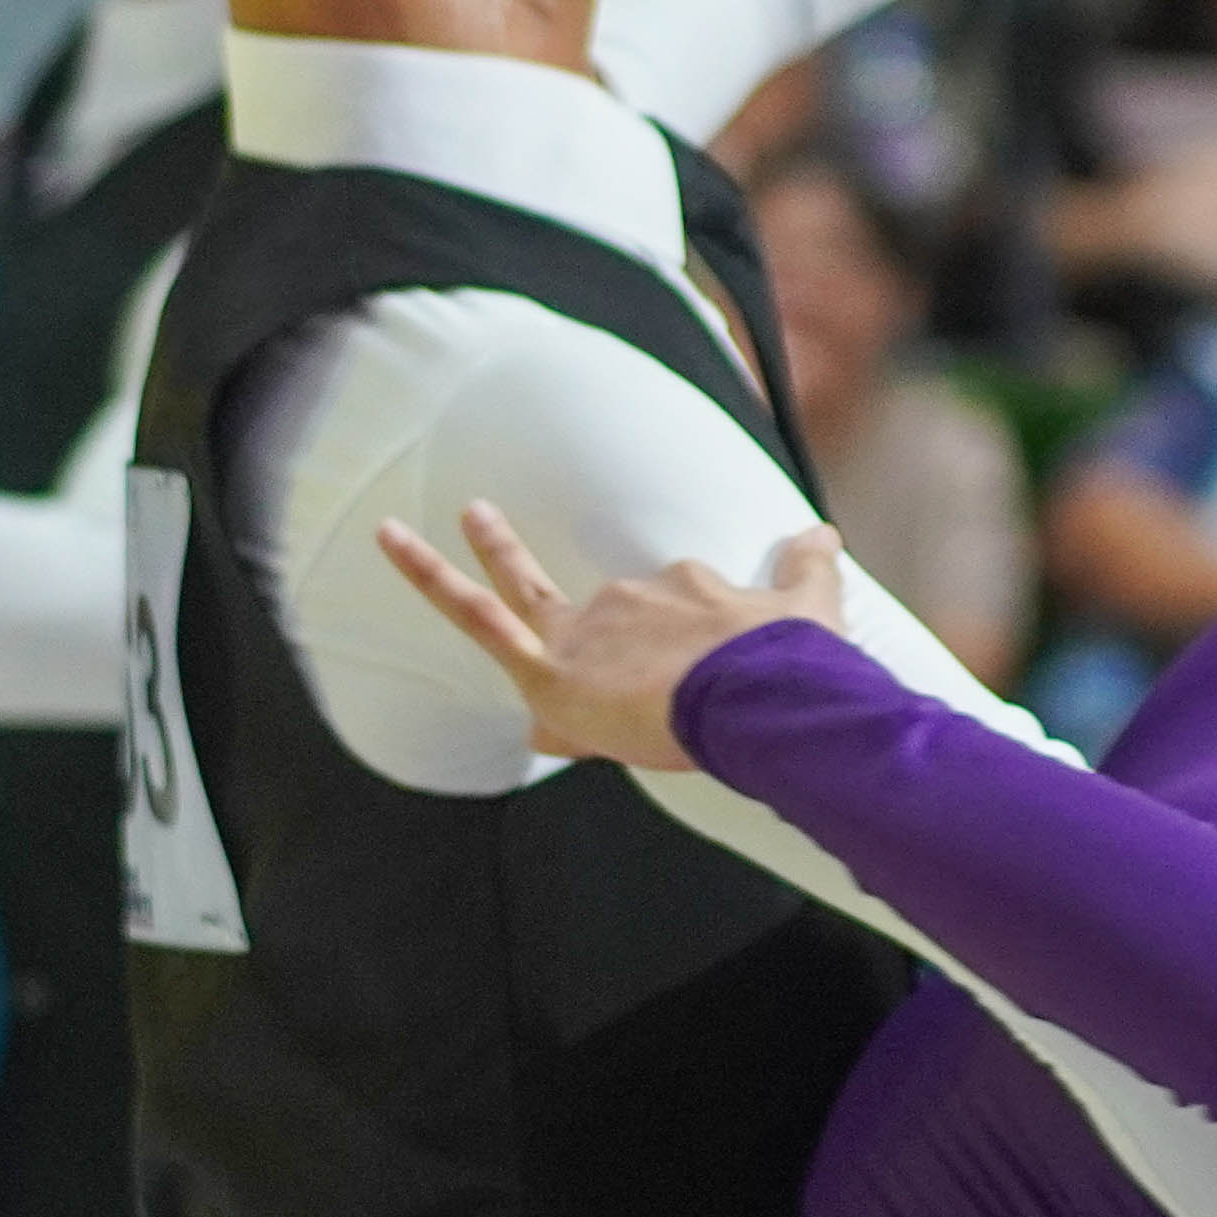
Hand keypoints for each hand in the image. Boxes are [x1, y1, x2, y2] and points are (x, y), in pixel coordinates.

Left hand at [372, 504, 847, 772]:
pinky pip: (479, 617)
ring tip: (449, 521)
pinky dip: (433, 578)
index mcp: (689, 596)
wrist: (764, 695)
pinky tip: (394, 540)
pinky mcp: (552, 670)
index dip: (679, 651)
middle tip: (532, 563)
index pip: (669, 617)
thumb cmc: (790, 667)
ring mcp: (589, 632)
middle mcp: (633, 601)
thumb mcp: (812, 610)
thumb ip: (809, 569)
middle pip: (605, 614)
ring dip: (491, 553)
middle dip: (586, 605)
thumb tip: (821, 531)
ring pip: (523, 595)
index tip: (699, 680)